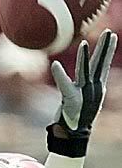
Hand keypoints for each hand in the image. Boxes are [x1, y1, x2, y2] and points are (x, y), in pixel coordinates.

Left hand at [48, 29, 117, 156]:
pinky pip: (65, 86)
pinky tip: (54, 64)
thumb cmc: (75, 116)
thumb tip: (79, 77)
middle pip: (98, 65)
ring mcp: (83, 94)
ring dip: (84, 58)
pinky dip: (59, 75)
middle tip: (110, 32)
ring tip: (84, 43)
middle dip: (105, 48)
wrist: (73, 135)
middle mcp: (91, 89)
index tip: (113, 36)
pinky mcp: (71, 101)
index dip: (107, 50)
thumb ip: (82, 86)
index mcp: (95, 87)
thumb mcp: (82, 98)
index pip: (102, 65)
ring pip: (84, 72)